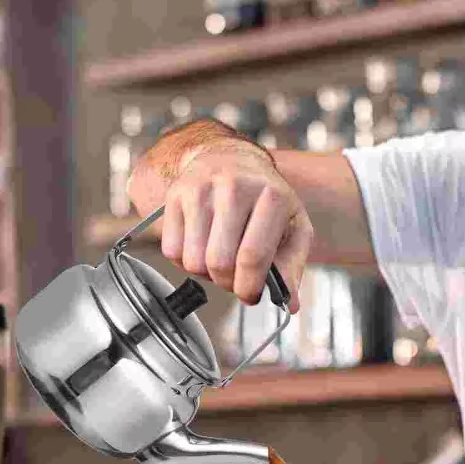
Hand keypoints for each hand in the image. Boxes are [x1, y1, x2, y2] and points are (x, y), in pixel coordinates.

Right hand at [129, 138, 312, 314]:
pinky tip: (203, 248)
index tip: (250, 296)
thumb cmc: (266, 199)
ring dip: (207, 275)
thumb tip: (290, 305)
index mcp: (271, 196)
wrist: (230, 158)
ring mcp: (200, 189)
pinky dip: (186, 262)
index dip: (249, 287)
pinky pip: (171, 251)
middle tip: (236, 281)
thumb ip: (292, 266)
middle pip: (220, 263)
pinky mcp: (175, 195)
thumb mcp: (293, 226)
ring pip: (193, 261)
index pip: (252, 257)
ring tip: (222, 261)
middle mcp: (234, 187)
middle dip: (228, 284)